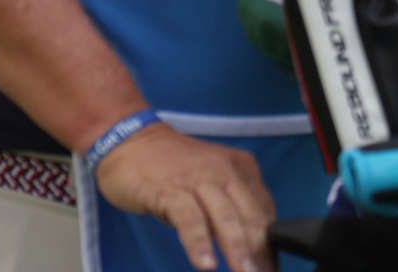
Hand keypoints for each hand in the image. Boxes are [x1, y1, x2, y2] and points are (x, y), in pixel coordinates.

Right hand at [93, 122, 273, 271]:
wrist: (127, 139)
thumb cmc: (171, 168)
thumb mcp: (210, 182)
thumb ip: (231, 209)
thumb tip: (252, 253)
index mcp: (239, 168)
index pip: (265, 213)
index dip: (271, 247)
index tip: (269, 270)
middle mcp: (223, 171)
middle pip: (250, 217)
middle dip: (260, 253)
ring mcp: (196, 179)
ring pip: (225, 217)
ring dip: (237, 249)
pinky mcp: (169, 190)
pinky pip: (189, 219)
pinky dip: (199, 242)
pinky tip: (205, 263)